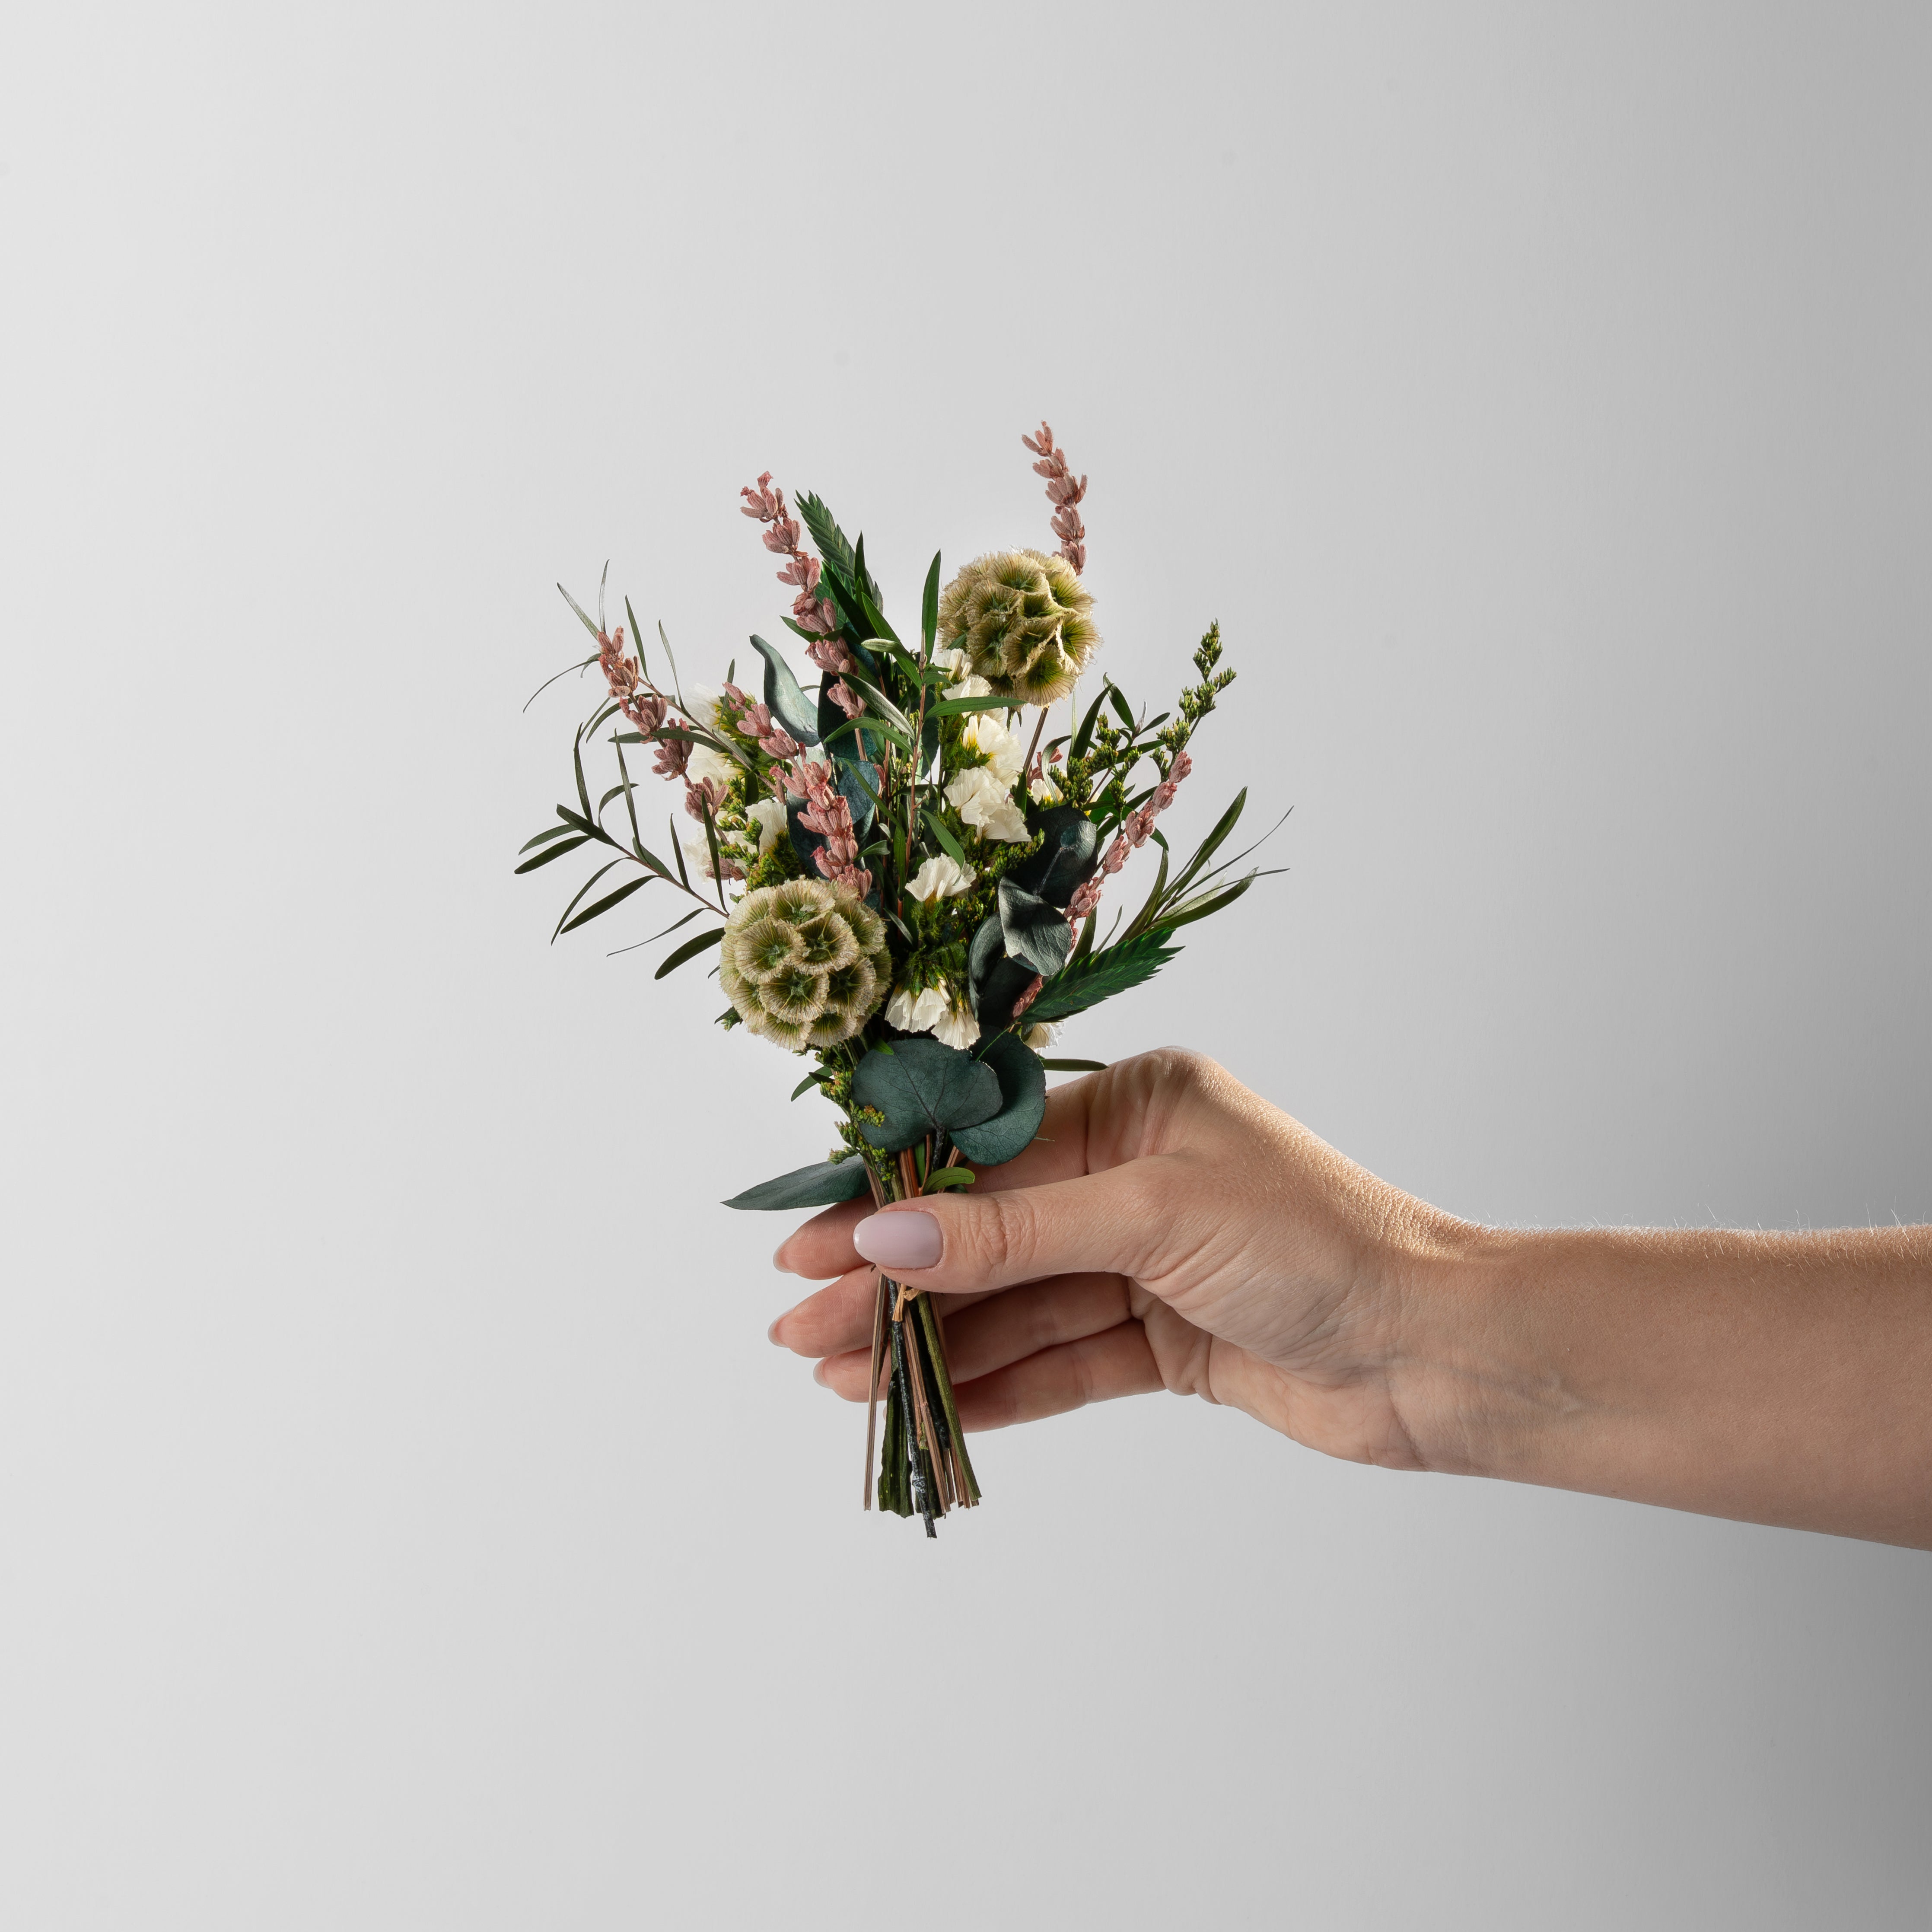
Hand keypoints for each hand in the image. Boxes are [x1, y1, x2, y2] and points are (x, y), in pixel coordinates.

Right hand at [769, 1049, 1470, 1466]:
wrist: (1440, 1354)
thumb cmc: (1321, 1245)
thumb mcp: (1155, 1217)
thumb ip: (1016, 1232)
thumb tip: (888, 1236)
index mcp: (1138, 1106)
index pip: (985, 1156)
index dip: (893, 1201)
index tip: (808, 1244)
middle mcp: (1137, 1175)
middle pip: (989, 1232)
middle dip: (897, 1282)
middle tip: (800, 1329)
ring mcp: (1149, 1260)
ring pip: (1017, 1303)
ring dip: (933, 1343)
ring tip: (841, 1383)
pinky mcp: (1167, 1338)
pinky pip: (1063, 1360)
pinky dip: (998, 1388)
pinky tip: (928, 1412)